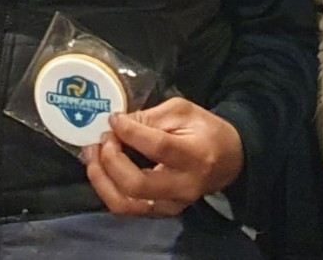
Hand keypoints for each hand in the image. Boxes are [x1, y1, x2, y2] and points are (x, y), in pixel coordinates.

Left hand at [81, 98, 243, 217]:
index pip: (157, 147)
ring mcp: (172, 205)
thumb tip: (118, 124)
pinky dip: (108, 188)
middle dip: (110, 160)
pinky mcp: (162, 212)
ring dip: (101, 179)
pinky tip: (101, 169)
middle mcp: (183, 187)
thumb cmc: (205, 130)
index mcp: (195, 156)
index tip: (113, 119)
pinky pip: (127, 207)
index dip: (130, 132)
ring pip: (126, 204)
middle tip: (103, 138)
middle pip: (136, 184)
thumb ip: (150, 117)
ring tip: (92, 155)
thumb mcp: (182, 111)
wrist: (229, 160)